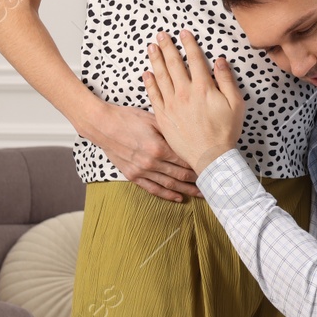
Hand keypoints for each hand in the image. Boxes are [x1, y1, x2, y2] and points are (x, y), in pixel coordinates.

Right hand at [79, 102, 202, 202]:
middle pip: (181, 174)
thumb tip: (192, 134)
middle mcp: (152, 162)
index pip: (186, 159)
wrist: (102, 125)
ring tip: (202, 195)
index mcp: (159, 147)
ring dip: (186, 191)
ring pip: (169, 185)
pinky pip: (152, 189)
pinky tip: (178, 198)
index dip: (201, 164)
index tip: (214, 168)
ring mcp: (142, 171)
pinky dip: (167, 195)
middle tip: (214, 184)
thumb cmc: (127, 118)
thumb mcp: (153, 119)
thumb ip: (171, 129)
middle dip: (198, 180)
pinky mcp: (133, 175)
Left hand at [142, 28, 246, 175]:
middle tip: (160, 35)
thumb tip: (220, 61)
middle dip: (167, 47)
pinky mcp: (163, 116)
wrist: (210, 156)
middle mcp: (185, 93)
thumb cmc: (226, 131)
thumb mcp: (236, 104)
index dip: (189, 44)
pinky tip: (146, 73)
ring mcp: (172, 105)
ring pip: (161, 77)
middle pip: (174, 64)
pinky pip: (153, 96)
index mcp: (203, 88)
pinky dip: (149, 83)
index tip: (184, 32)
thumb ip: (227, 80)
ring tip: (151, 48)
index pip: (194, 59)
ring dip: (156, 60)